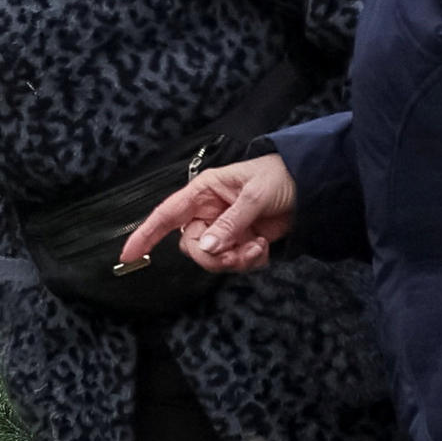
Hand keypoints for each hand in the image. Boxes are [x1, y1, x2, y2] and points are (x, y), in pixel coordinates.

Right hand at [121, 153, 296, 278]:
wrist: (314, 187)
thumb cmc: (280, 177)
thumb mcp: (255, 196)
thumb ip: (231, 223)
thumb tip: (207, 247)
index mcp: (203, 192)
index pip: (166, 214)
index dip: (145, 234)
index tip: (128, 256)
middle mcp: (209, 211)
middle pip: (191, 245)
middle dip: (212, 256)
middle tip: (237, 254)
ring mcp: (225, 229)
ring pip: (212, 257)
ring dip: (235, 260)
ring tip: (258, 247)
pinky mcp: (241, 242)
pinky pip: (234, 262)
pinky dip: (249, 261)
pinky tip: (264, 247)